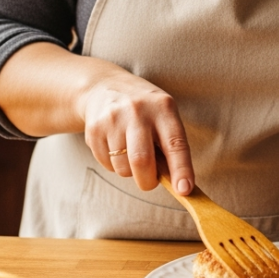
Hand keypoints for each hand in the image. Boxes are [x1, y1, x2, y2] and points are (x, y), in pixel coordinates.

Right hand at [76, 69, 194, 194]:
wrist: (104, 87)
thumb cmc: (144, 110)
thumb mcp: (163, 115)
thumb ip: (171, 145)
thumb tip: (178, 185)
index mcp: (163, 107)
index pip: (176, 143)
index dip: (181, 169)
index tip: (184, 190)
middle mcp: (138, 111)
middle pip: (142, 161)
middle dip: (148, 181)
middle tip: (150, 181)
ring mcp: (113, 119)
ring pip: (123, 168)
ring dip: (129, 171)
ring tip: (130, 153)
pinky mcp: (94, 129)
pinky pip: (106, 164)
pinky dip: (114, 165)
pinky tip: (115, 146)